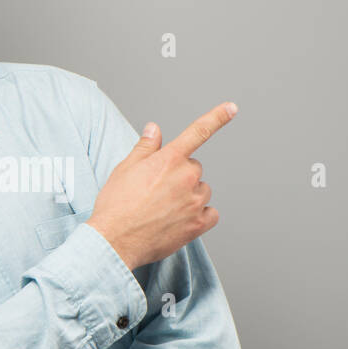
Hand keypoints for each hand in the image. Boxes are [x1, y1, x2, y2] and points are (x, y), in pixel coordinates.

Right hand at [87, 101, 236, 269]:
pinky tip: (180, 220)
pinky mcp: (198, 225)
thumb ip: (145, 146)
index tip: (232, 108)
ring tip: (163, 208)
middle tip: (156, 190)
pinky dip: (200, 215)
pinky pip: (210, 213)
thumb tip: (154, 128)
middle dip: (179, 175)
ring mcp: (194, 202)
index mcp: (169, 160)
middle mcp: (187, 178)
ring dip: (189, 196)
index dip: (217, 117)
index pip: (198, 132)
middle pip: (193, 169)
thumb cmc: (116, 205)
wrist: (115, 240)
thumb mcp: (125, 168)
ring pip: (201, 191)